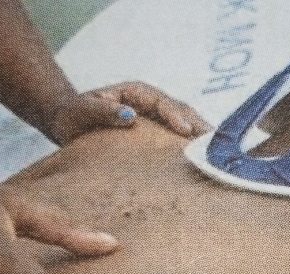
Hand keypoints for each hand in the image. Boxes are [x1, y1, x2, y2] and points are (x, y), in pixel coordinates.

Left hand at [47, 81, 211, 144]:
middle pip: (182, 112)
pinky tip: (206, 164)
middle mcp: (152, 102)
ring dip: (202, 139)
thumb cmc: (74, 115)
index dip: (175, 116)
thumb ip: (103, 111)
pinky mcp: (159, 134)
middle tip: (214, 145)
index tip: (184, 131)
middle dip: (198, 127)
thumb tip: (129, 115)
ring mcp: (158, 118)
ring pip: (186, 125)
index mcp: (136, 92)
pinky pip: (180, 139)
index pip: (162, 102)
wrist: (70, 122)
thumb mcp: (83, 111)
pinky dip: (193, 149)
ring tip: (218, 156)